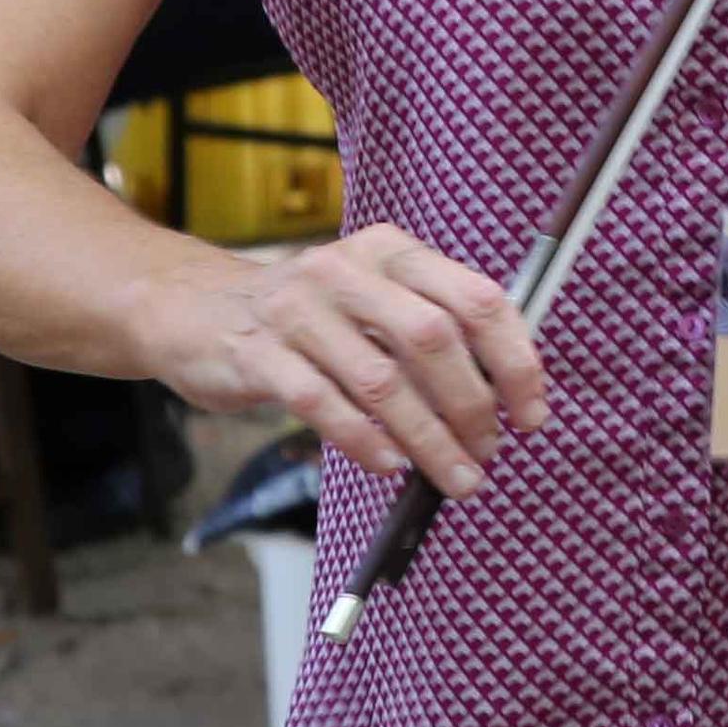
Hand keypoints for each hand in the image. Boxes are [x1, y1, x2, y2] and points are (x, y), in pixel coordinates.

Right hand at [150, 222, 547, 498]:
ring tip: (455, 476)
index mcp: (391, 251)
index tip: (530, 413)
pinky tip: (393, 466)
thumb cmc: (307, 316)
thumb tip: (503, 394)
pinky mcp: (259, 353)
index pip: (476, 298)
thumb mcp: (371, 299)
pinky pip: (323, 404)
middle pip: (434, 339)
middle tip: (489, 453)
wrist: (197, 310)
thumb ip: (428, 331)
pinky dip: (366, 440)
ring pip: (382, 380)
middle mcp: (349, 269)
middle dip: (473, 406)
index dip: (514, 360)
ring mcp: (300, 309)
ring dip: (428, 438)